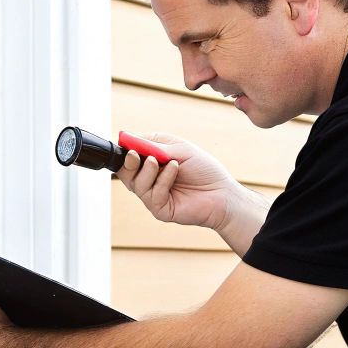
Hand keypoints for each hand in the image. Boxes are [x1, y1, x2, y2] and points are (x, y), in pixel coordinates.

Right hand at [115, 132, 244, 231]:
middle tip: (135, 155)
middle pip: (125, 173)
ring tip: (165, 162)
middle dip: (129, 163)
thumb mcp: (178, 148)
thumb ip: (152, 144)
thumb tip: (127, 137)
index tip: (126, 143)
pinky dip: (162, 179)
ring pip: (136, 184)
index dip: (125, 150)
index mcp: (152, 163)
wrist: (222, 191)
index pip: (129, 156)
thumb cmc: (203, 169)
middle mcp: (150, 180)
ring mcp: (153, 196)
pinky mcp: (160, 210)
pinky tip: (175, 170)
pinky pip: (152, 194)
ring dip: (149, 170)